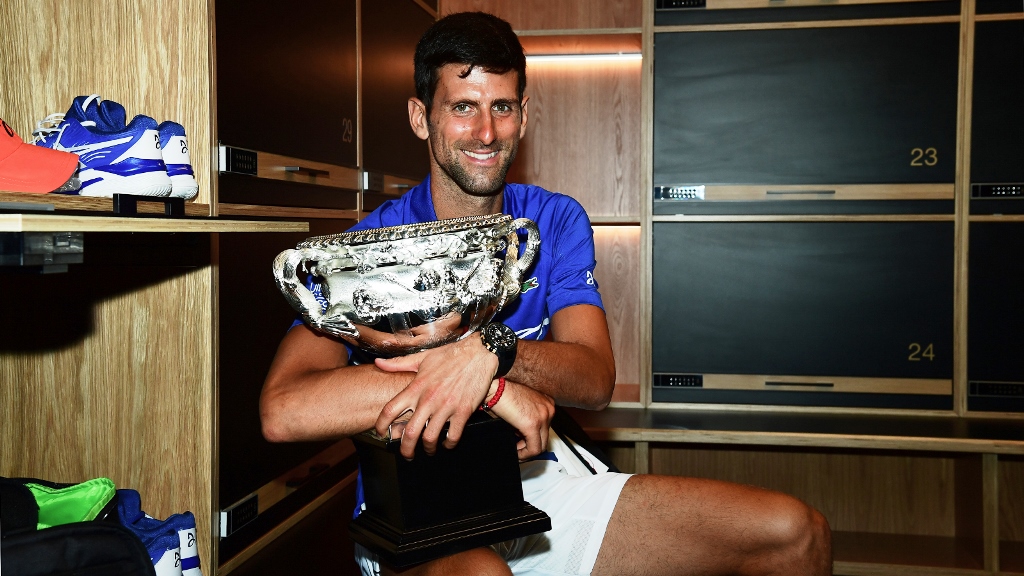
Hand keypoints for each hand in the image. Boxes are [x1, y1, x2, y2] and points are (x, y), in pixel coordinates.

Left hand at [374, 336, 498, 457]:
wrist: (479, 353)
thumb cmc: (450, 355)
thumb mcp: (422, 357)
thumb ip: (398, 364)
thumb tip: (378, 363)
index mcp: (416, 387)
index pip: (390, 410)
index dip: (381, 425)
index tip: (381, 433)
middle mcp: (429, 399)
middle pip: (410, 433)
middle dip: (406, 449)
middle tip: (407, 454)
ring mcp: (446, 406)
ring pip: (430, 438)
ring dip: (428, 449)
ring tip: (429, 449)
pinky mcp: (463, 411)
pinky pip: (453, 436)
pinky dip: (449, 443)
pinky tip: (447, 442)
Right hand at [489, 381, 554, 460]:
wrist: (493, 388)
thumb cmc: (500, 394)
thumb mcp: (519, 408)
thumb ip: (525, 421)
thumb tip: (522, 437)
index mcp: (546, 403)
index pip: (545, 428)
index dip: (532, 438)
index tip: (521, 442)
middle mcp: (549, 408)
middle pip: (545, 437)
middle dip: (530, 446)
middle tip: (518, 449)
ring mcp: (543, 416)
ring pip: (541, 445)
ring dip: (527, 451)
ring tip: (515, 450)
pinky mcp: (533, 425)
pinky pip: (534, 449)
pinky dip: (524, 454)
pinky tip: (515, 453)